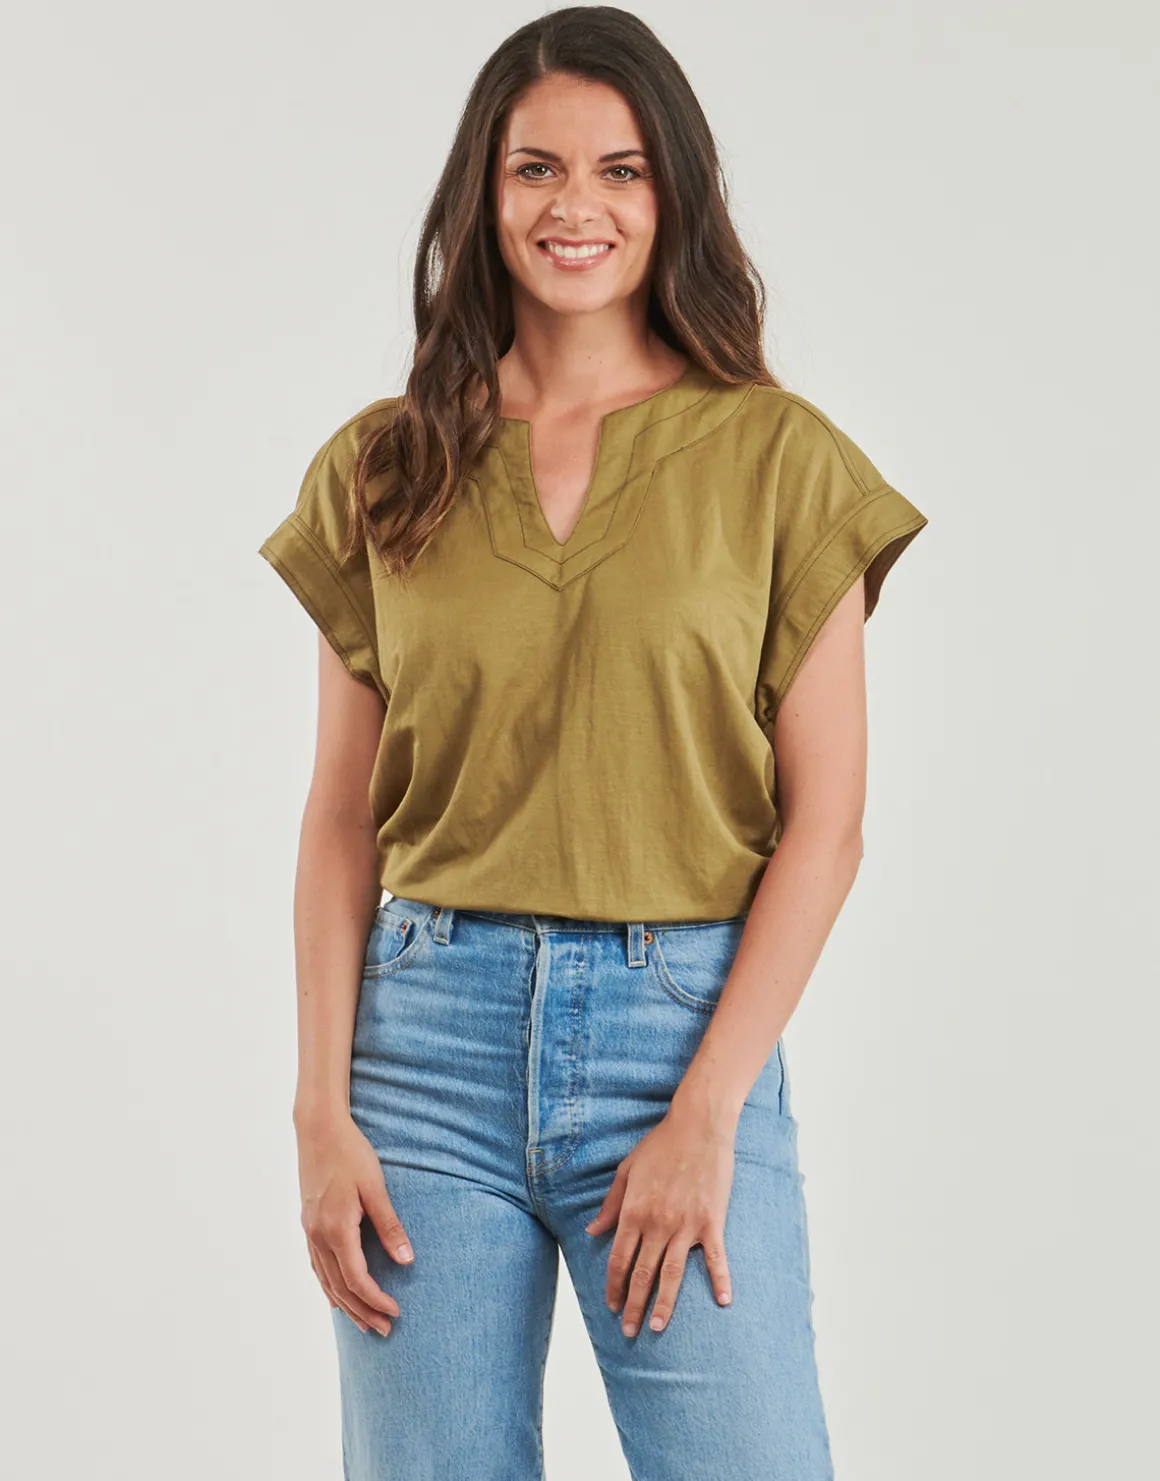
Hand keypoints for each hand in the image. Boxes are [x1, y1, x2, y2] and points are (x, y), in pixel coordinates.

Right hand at [296, 1112, 414, 1335]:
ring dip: (345, 1305)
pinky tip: (336, 1296)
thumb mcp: (375, 1187)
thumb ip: (389, 1225)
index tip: (396, 1312)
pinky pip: (317, 1267)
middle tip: (385, 1331)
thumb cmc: (351, 1153)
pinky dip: (328, 1287)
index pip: (357, 1279)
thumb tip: (407, 1261)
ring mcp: (309, 1231)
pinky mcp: (308, 1223)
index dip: (376, 1300)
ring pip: (326, 1281)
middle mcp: (318, 1235)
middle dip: (363, 1312)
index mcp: (336, 1229)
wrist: (318, 1129)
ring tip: (364, 1324)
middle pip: (340, 1288)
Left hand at [584, 1101, 735, 1336]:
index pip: (619, 1259)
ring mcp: (686, 1224)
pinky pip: (716, 1258)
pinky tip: (723, 1302)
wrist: (697, 1125)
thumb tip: (593, 1232)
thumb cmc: (660, 1145)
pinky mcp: (712, 1221)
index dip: (614, 1286)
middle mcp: (658, 1223)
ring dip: (664, 1304)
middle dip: (634, 1305)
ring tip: (658, 1327)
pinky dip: (720, 1280)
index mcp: (634, 1211)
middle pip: (643, 1273)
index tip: (612, 1305)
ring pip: (672, 1274)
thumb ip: (611, 1205)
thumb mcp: (627, 1171)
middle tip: (629, 1332)